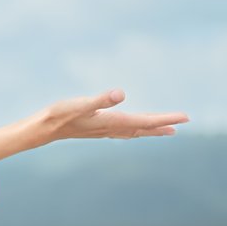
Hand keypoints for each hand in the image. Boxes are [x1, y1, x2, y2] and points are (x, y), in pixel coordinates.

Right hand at [0, 89, 188, 163]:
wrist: (41, 130)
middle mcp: (111, 128)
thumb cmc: (58, 115)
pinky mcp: (96, 128)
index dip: (166, 119)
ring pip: (134, 131)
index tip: (185, 118)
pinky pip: (123, 130)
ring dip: (151, 130)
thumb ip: (100, 100)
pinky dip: (135, 129)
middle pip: (143, 128)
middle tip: (184, 122)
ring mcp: (104, 130)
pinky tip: (134, 129)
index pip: (145, 122)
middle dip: (163, 125)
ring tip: (167, 129)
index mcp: (112, 122)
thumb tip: (121, 94)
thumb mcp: (79, 104)